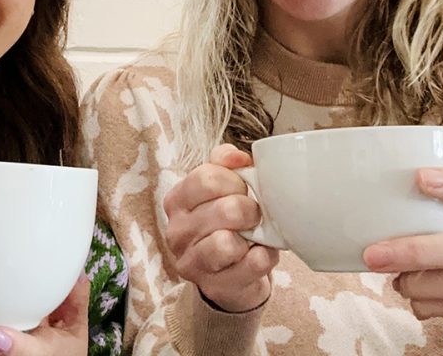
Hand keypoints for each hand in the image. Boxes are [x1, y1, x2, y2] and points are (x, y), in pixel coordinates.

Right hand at [163, 144, 279, 312]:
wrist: (230, 272)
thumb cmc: (226, 222)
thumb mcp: (221, 187)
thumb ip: (225, 162)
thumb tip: (239, 157)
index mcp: (177, 201)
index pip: (206, 178)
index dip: (234, 180)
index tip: (243, 187)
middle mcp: (177, 232)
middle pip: (224, 209)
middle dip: (249, 208)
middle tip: (254, 214)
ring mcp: (192, 263)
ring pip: (227, 243)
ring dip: (252, 235)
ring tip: (254, 235)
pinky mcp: (215, 286)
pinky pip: (251, 265)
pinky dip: (265, 257)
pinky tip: (261, 253)